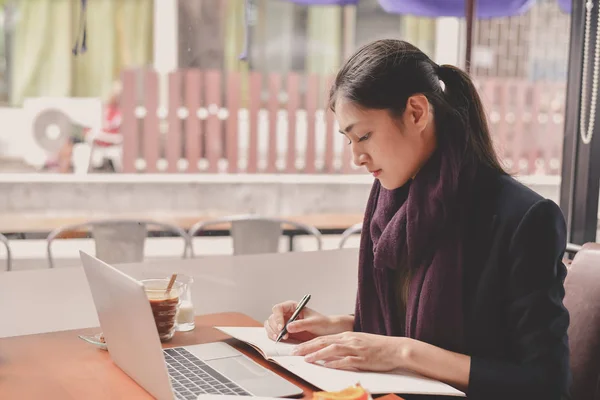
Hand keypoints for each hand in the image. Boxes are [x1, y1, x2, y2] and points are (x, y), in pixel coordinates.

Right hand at [264, 300, 352, 341]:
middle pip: (272, 317)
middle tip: (281, 335)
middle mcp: (286, 314)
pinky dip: (274, 337)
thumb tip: (288, 327)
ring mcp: (284, 323)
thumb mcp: (313, 323)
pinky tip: (280, 340)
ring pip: (270, 325)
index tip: (282, 327)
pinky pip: (274, 333)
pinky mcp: (285, 332)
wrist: (328, 332)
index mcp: (292, 307)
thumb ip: (301, 324)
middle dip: (274, 327)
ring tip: (280, 339)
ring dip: (272, 332)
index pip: (279, 308)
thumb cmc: (323, 323)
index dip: (278, 317)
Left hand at [292, 331, 407, 371]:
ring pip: (332, 349)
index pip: (323, 338)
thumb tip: (330, 353)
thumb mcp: (358, 342)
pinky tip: (326, 365)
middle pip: (324, 341)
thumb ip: (344, 345)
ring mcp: (355, 349)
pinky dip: (335, 362)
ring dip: (318, 354)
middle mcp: (349, 340)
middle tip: (294, 352)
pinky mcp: (362, 358)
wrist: (395, 348)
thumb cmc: (378, 346)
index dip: (308, 343)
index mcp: (347, 335)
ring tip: (306, 359)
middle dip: (307, 347)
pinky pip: (346, 360)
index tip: (297, 348)